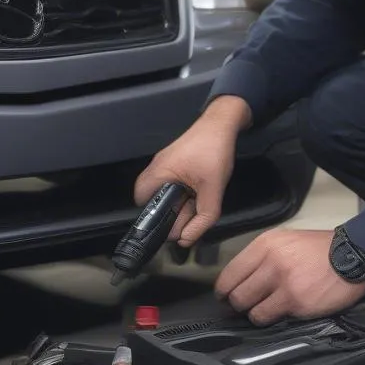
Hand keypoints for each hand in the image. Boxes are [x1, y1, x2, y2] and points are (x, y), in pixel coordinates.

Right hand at [133, 96, 250, 246]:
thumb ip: (203, 217)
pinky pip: (173, 184)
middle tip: (190, 214)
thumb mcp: (213, 189)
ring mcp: (164, 164)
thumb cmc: (214, 152)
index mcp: (158, 173)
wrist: (222, 124)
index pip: (142, 204)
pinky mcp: (174, 162)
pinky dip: (183, 194)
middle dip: (171, 213)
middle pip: (153, 201)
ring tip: (196, 203)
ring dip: (180, 203)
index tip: (174, 224)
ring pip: (165, 194)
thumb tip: (187, 240)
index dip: (155, 219)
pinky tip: (197, 194)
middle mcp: (156, 169)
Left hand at [215, 229, 364, 324]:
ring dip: (252, 313)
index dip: (224, 290)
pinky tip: (278, 313)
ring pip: (247, 307)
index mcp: (266, 244)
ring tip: (264, 310)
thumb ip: (262, 258)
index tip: (226, 297)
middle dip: (237, 304)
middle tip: (244, 307)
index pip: (230, 272)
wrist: (354, 255)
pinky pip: (266, 316)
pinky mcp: (295, 301)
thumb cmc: (320, 250)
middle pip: (235, 292)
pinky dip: (267, 319)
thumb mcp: (287, 241)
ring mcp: (283, 282)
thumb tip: (240, 281)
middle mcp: (270, 261)